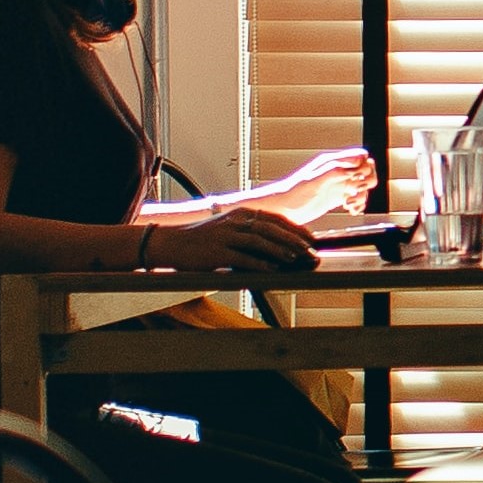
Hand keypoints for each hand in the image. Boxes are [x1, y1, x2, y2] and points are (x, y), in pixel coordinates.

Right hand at [165, 207, 319, 273]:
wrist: (171, 243)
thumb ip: (250, 232)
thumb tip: (277, 242)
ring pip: (260, 241)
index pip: (275, 219)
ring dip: (281, 250)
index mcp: (241, 213)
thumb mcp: (228, 228)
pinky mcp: (217, 253)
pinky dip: (260, 263)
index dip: (296, 229)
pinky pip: (243, 258)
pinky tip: (273, 269)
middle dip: (295, 240)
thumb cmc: (202, 239)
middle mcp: (235, 221)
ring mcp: (226, 236)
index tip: (311, 238)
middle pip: (271, 229)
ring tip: (297, 259)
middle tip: (311, 251)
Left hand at [267, 146, 375, 224]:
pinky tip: (351, 210)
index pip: (361, 156)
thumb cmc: (293, 193)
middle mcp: (338, 171)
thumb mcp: (314, 180)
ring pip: (364, 185)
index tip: (356, 178)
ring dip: (362, 195)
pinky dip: (359, 204)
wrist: (282, 210)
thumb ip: (335, 171)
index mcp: (332, 161)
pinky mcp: (337, 197)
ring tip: (349, 203)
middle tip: (353, 191)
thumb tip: (356, 165)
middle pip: (367, 170)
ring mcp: (338, 184)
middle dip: (366, 182)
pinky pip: (358, 198)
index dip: (364, 167)